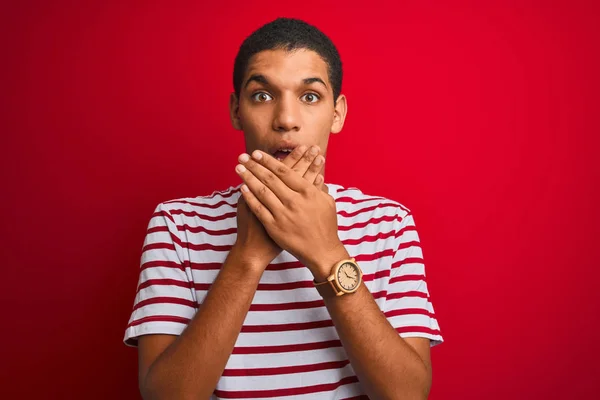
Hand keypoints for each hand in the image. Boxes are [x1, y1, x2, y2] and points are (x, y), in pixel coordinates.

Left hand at [235, 149, 348, 279]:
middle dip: (254, 165)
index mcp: (308, 192)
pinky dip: (250, 197)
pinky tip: (242, 188)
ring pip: (262, 191)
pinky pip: (259, 209)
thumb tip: (316, 175)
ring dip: (248, 178)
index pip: (284, 172)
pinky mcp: (274, 227)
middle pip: (270, 179)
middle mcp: (294, 201)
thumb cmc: (326, 227)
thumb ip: (319, 188)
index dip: (269, 161)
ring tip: (239, 168)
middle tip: (243, 157)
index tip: (257, 154)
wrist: (321, 252)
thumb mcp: (327, 203)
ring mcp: (283, 214)